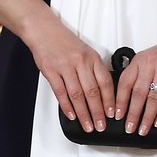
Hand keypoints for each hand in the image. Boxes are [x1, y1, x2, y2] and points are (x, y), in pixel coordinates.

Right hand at [26, 15, 113, 132]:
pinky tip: (72, 115)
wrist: (44, 30)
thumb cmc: (65, 42)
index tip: (112, 114)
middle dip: (98, 112)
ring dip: (83, 113)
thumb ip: (94, 70)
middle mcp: (80, 62)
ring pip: (77, 95)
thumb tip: (104, 93)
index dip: (110, 100)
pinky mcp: (50, 71)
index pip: (105, 82)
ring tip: (88, 125)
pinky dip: (67, 106)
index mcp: (92, 58)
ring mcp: (65, 66)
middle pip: (92, 92)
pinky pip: (60, 92)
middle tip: (101, 126)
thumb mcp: (86, 52)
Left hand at [115, 27, 156, 135]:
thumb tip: (128, 97)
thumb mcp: (149, 57)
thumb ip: (139, 73)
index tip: (117, 115)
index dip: (120, 101)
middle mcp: (151, 64)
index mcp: (140, 60)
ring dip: (147, 117)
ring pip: (153, 98)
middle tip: (129, 127)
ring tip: (143, 129)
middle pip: (138, 93)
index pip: (125, 83)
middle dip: (132, 114)